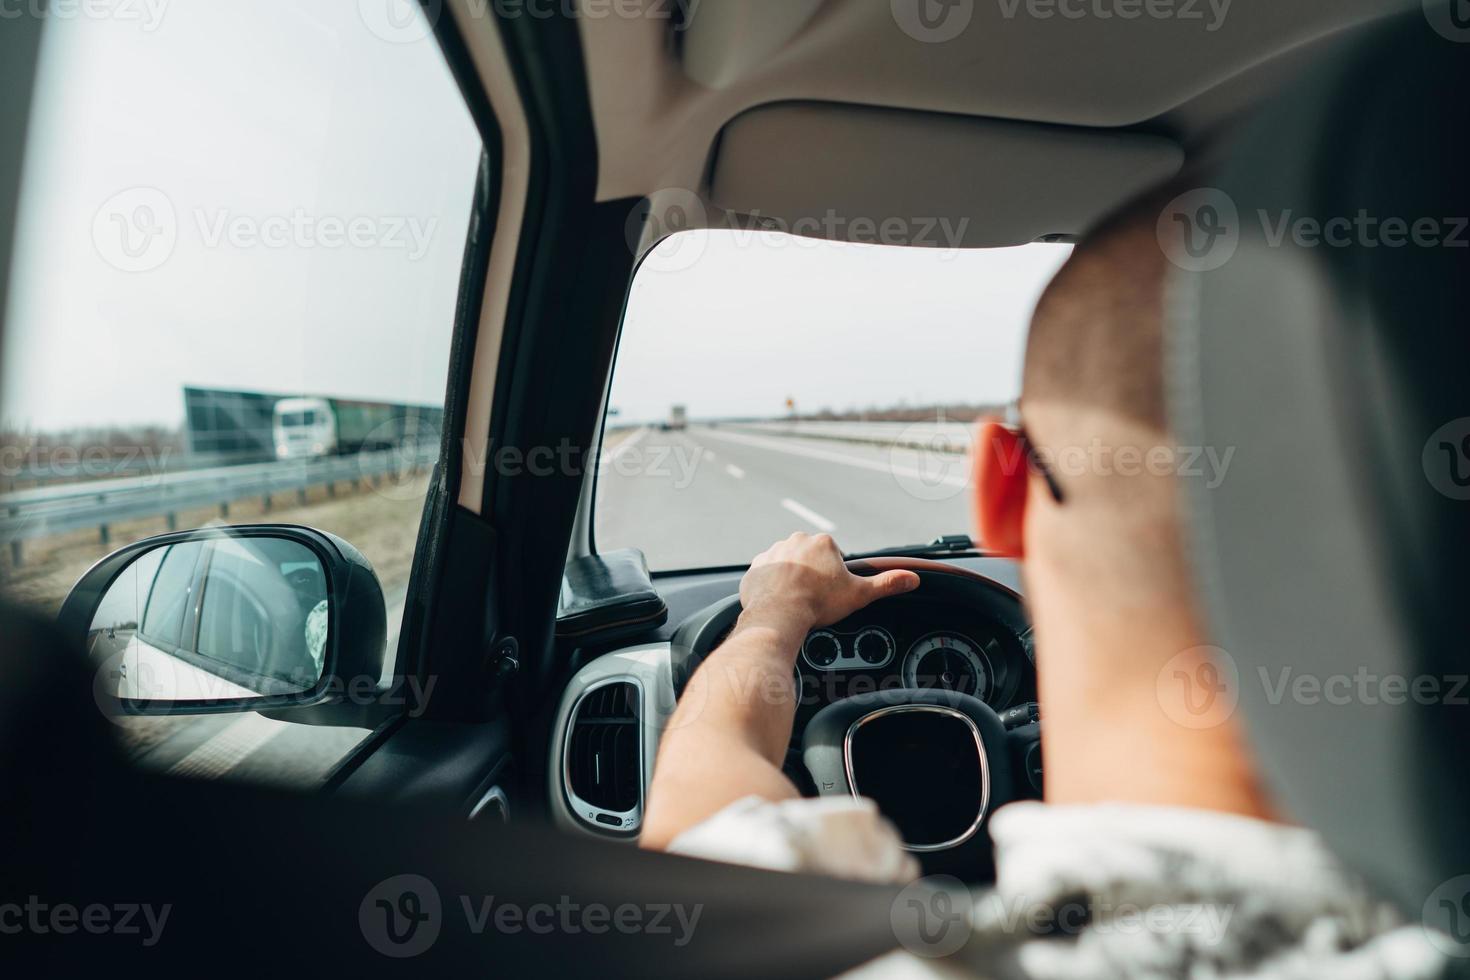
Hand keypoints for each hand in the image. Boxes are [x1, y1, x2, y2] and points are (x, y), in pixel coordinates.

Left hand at [737, 533, 920, 639]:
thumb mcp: (859, 594)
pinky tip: (777, 601)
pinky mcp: (755, 567)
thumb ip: (886, 584)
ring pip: (787, 564)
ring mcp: (773, 553)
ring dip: (791, 578)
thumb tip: (912, 578)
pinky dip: (771, 586)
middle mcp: (796, 541)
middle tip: (814, 598)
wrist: (779, 615)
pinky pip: (765, 575)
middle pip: (809, 557)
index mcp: (822, 542)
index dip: (835, 576)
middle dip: (812, 575)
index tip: (831, 592)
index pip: (833, 555)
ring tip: (796, 602)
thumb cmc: (818, 603)